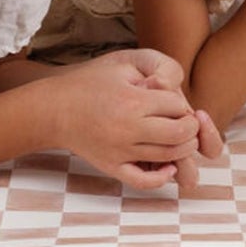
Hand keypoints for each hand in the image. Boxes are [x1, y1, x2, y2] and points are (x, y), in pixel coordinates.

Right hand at [47, 49, 212, 189]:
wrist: (55, 108)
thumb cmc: (91, 82)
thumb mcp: (124, 65)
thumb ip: (155, 73)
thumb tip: (178, 96)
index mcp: (132, 101)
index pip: (176, 106)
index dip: (181, 103)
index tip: (175, 101)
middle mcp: (127, 129)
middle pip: (179, 134)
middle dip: (190, 127)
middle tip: (188, 122)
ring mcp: (120, 152)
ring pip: (168, 157)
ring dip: (183, 148)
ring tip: (181, 138)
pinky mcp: (112, 167)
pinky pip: (143, 181)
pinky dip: (161, 177)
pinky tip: (169, 166)